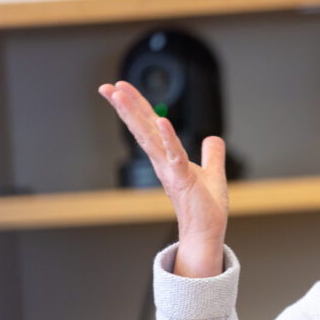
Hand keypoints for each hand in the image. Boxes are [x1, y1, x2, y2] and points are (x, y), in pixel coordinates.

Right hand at [98, 81, 228, 276]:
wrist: (206, 232)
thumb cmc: (206, 207)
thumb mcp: (211, 172)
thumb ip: (211, 154)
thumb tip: (213, 137)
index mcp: (168, 157)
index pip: (150, 126)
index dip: (137, 105)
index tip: (121, 87)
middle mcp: (163, 162)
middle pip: (142, 128)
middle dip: (125, 106)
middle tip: (107, 87)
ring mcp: (171, 170)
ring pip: (149, 137)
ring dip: (135, 115)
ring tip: (120, 95)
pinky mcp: (183, 179)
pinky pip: (175, 155)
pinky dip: (169, 138)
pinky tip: (162, 121)